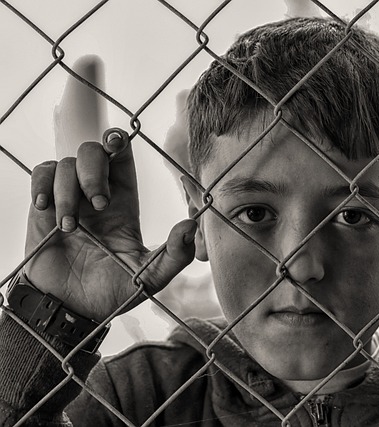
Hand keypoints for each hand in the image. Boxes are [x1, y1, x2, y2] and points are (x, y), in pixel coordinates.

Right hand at [23, 56, 195, 321]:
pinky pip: (40, 175)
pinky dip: (42, 186)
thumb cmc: (112, 292)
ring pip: (65, 164)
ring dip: (68, 192)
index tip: (116, 142)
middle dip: (94, 170)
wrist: (70, 310)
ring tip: (70, 228)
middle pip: (93, 151)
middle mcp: (96, 194)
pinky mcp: (43, 208)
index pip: (122, 156)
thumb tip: (192, 226)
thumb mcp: (151, 277)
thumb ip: (176, 255)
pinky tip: (45, 209)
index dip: (118, 141)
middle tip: (99, 203)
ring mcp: (68, 199)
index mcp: (124, 202)